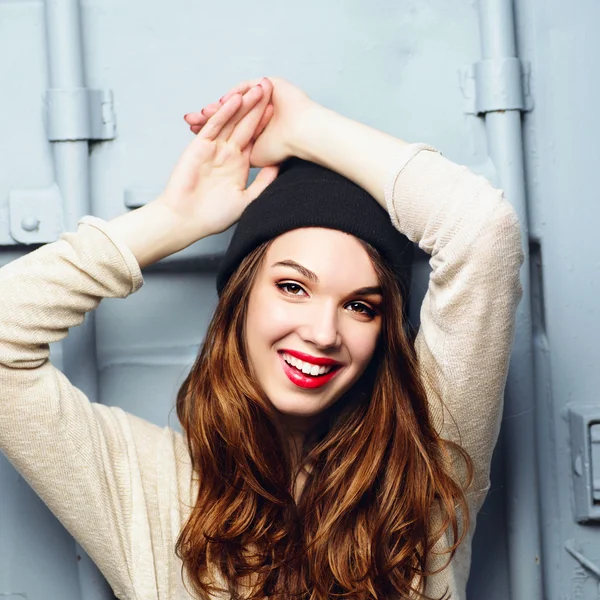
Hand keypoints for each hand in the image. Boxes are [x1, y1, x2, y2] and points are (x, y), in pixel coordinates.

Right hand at [159, 79, 278, 239]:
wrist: (187, 220)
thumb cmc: (214, 216)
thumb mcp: (246, 199)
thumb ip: (263, 181)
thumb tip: (281, 166)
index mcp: (239, 163)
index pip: (256, 138)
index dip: (268, 124)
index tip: (283, 111)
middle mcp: (227, 152)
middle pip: (245, 125)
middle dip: (258, 107)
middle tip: (271, 88)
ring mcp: (213, 147)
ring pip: (231, 121)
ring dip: (244, 104)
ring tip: (258, 88)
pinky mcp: (199, 146)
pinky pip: (214, 126)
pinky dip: (224, 113)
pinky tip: (235, 99)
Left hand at [183, 77, 316, 166]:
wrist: (305, 134)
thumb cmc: (283, 149)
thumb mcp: (254, 158)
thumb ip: (237, 156)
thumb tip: (222, 166)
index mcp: (253, 127)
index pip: (226, 127)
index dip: (209, 130)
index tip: (194, 135)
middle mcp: (256, 111)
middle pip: (226, 112)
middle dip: (208, 116)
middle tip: (190, 119)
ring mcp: (263, 96)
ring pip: (234, 100)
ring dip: (219, 106)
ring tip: (204, 112)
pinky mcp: (269, 84)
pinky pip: (246, 87)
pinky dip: (235, 94)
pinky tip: (223, 102)